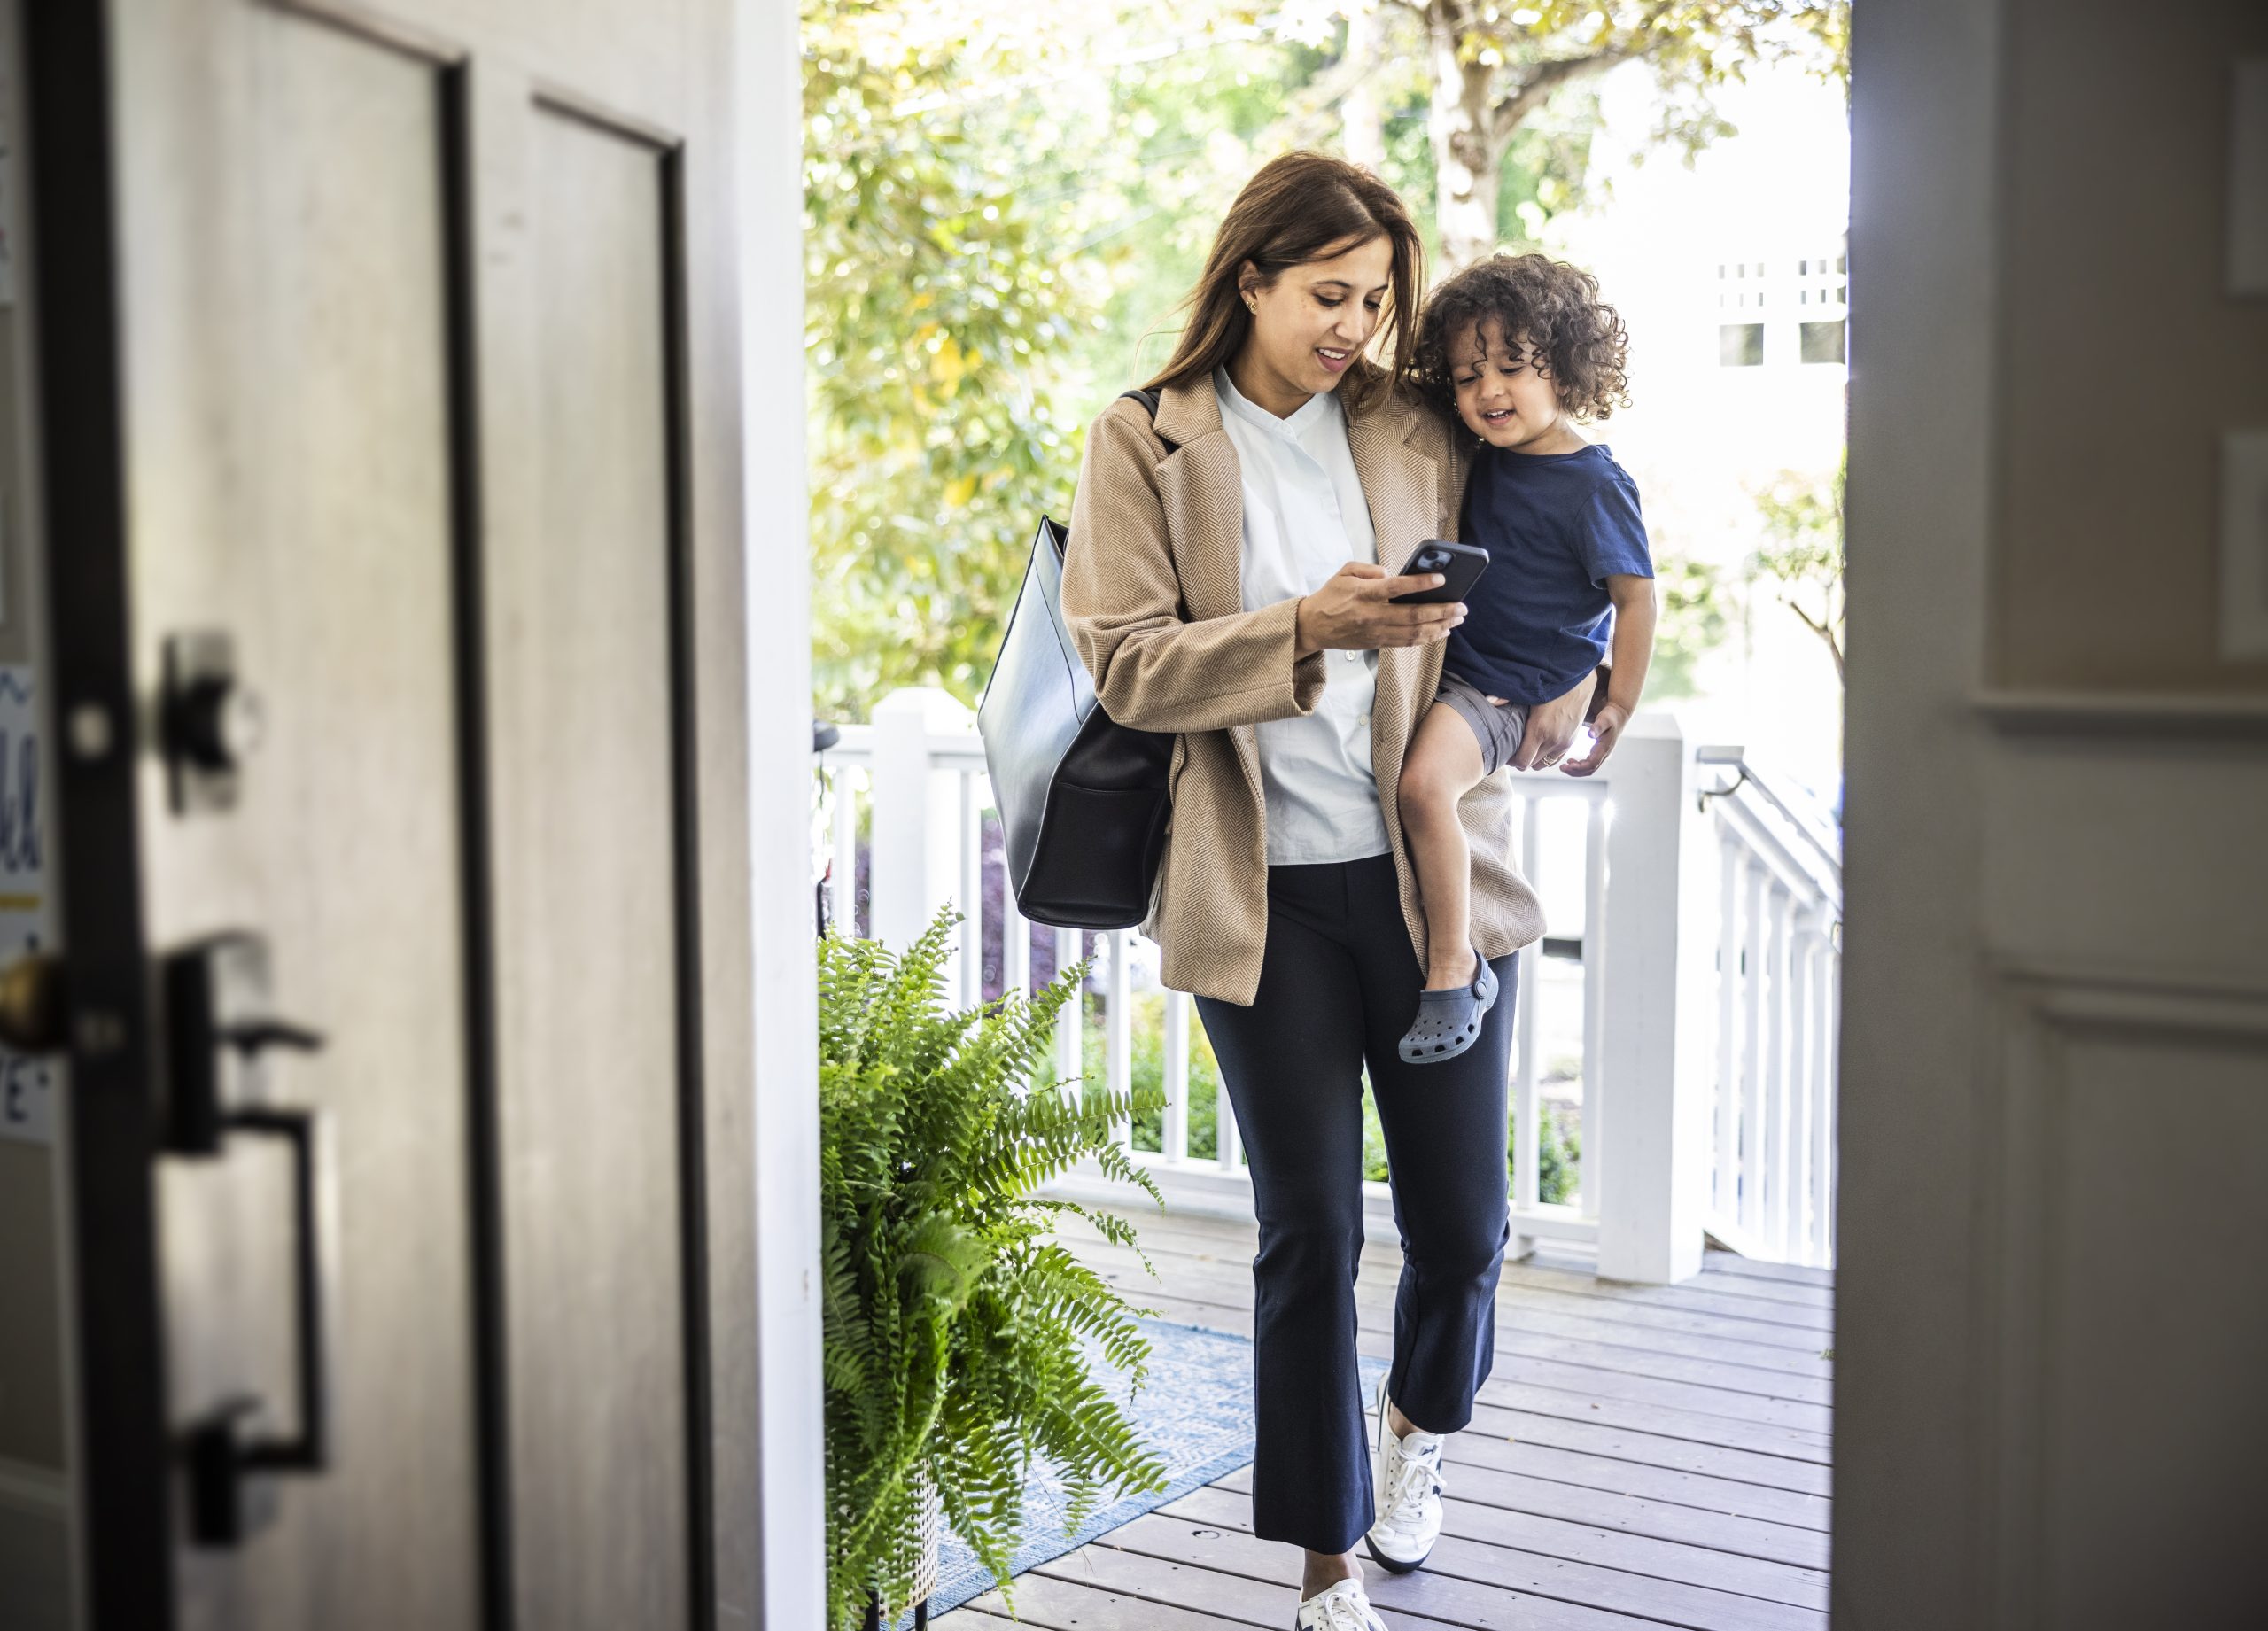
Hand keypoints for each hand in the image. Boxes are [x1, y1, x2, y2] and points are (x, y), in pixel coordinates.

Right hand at [1293, 562, 1465, 657]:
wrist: (1313, 626)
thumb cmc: (1331, 596)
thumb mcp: (1344, 572)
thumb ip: (1367, 568)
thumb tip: (1390, 573)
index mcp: (1365, 594)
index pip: (1397, 588)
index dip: (1420, 584)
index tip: (1441, 580)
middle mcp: (1373, 615)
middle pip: (1414, 615)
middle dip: (1442, 611)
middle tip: (1462, 606)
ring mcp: (1377, 632)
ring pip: (1415, 633)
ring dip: (1440, 626)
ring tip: (1457, 619)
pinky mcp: (1378, 643)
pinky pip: (1407, 642)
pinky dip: (1427, 638)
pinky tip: (1441, 631)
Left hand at [1510, 668, 1595, 770]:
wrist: (1578, 681)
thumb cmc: (1551, 684)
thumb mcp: (1528, 691)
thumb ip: (1506, 697)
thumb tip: (1488, 700)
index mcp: (1540, 729)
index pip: (1523, 761)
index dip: (1512, 761)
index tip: (1506, 753)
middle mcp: (1554, 740)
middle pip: (1531, 764)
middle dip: (1520, 759)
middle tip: (1512, 749)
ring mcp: (1564, 742)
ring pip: (1544, 764)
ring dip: (1533, 759)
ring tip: (1525, 747)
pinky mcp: (1572, 741)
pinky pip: (1555, 759)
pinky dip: (1545, 756)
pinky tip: (1539, 745)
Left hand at [1561, 702, 1625, 775]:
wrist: (1619, 715)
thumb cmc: (1611, 716)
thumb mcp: (1604, 719)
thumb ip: (1598, 727)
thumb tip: (1590, 734)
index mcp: (1604, 748)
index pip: (1592, 764)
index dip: (1580, 767)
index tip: (1568, 765)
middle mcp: (1604, 753)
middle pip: (1590, 770)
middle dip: (1575, 772)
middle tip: (1562, 768)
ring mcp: (1602, 754)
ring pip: (1589, 768)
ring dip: (1576, 770)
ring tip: (1564, 766)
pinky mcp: (1599, 751)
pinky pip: (1589, 763)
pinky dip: (1579, 765)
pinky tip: (1571, 762)